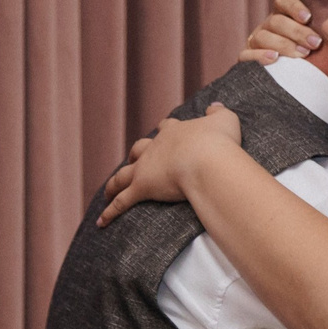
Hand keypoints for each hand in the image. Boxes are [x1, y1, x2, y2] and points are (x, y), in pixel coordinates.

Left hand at [96, 105, 243, 225]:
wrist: (207, 160)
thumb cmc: (218, 142)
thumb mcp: (225, 120)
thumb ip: (218, 113)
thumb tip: (213, 107)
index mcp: (175, 132)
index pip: (166, 128)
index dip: (166, 130)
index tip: (165, 130)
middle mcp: (155, 148)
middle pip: (139, 150)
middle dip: (135, 155)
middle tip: (134, 160)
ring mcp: (145, 169)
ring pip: (123, 175)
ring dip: (114, 184)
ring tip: (108, 191)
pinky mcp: (142, 188)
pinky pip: (122, 202)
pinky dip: (111, 212)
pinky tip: (102, 221)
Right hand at [242, 0, 320, 64]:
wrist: (306, 78)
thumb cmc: (314, 49)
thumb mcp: (321, 28)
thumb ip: (319, 4)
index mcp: (284, 13)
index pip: (283, 0)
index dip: (294, 7)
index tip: (309, 17)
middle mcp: (268, 25)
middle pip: (276, 21)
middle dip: (296, 32)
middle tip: (315, 43)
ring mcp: (257, 41)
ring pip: (263, 37)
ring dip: (283, 45)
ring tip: (301, 55)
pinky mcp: (249, 59)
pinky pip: (247, 55)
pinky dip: (259, 56)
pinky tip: (274, 59)